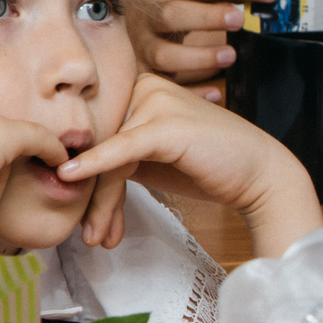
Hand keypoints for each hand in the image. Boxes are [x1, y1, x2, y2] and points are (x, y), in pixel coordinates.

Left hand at [57, 73, 322, 257]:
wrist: (258, 174)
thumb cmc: (207, 166)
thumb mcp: (151, 158)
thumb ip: (114, 156)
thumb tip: (64, 173)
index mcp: (138, 88)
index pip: (96, 131)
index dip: (84, 173)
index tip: (81, 213)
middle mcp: (144, 86)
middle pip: (98, 143)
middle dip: (91, 194)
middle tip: (90, 234)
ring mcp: (157, 102)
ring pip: (107, 155)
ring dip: (100, 201)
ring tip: (97, 236)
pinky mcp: (165, 125)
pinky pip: (122, 150)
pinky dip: (96, 166)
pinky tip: (72, 176)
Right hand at [128, 0, 282, 94]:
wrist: (101, 17)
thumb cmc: (156, 3)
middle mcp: (149, 15)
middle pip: (174, 15)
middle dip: (208, 17)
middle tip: (239, 20)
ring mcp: (140, 46)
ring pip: (164, 55)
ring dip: (199, 57)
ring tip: (229, 56)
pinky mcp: (139, 73)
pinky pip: (164, 86)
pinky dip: (191, 92)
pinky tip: (216, 93)